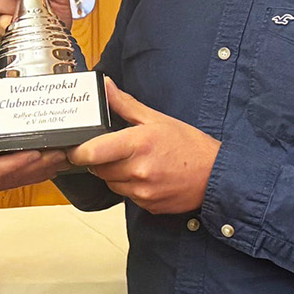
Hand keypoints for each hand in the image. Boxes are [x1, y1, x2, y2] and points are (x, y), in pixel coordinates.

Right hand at [0, 78, 67, 196]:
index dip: (19, 162)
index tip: (38, 151)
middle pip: (11, 179)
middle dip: (38, 167)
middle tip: (60, 153)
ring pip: (11, 184)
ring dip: (35, 174)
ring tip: (57, 160)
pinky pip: (5, 185)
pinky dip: (23, 177)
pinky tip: (38, 169)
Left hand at [68, 80, 218, 213]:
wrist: (215, 175)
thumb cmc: (190, 146)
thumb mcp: (158, 119)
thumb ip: (126, 105)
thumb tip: (107, 87)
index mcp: (137, 144)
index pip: (92, 152)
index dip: (79, 151)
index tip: (78, 148)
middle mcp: (137, 170)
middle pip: (98, 169)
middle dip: (100, 160)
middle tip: (116, 150)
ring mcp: (142, 191)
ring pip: (110, 183)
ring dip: (114, 174)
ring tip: (135, 162)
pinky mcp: (147, 205)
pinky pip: (126, 196)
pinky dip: (130, 187)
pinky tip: (146, 176)